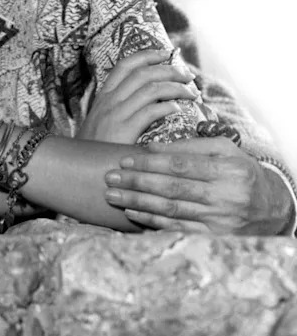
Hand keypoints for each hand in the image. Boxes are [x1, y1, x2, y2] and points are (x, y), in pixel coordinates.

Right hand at [77, 49, 197, 143]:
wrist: (77, 166)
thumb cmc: (95, 147)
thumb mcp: (102, 121)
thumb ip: (120, 109)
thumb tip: (149, 101)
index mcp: (104, 95)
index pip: (125, 65)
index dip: (147, 55)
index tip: (167, 53)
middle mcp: (110, 100)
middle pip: (143, 73)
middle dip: (170, 70)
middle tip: (189, 75)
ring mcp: (115, 114)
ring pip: (150, 89)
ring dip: (176, 88)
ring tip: (191, 94)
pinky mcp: (123, 130)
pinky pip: (149, 112)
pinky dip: (166, 107)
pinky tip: (177, 110)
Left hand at [104, 138, 293, 234]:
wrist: (273, 207)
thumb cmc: (241, 171)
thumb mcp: (225, 150)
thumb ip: (191, 145)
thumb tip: (152, 146)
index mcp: (226, 169)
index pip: (179, 165)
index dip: (149, 162)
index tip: (124, 158)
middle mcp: (224, 196)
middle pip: (171, 188)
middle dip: (136, 182)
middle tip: (110, 177)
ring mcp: (219, 220)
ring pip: (171, 209)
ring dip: (138, 202)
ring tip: (113, 195)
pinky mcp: (215, 237)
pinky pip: (178, 228)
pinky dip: (152, 220)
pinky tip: (133, 212)